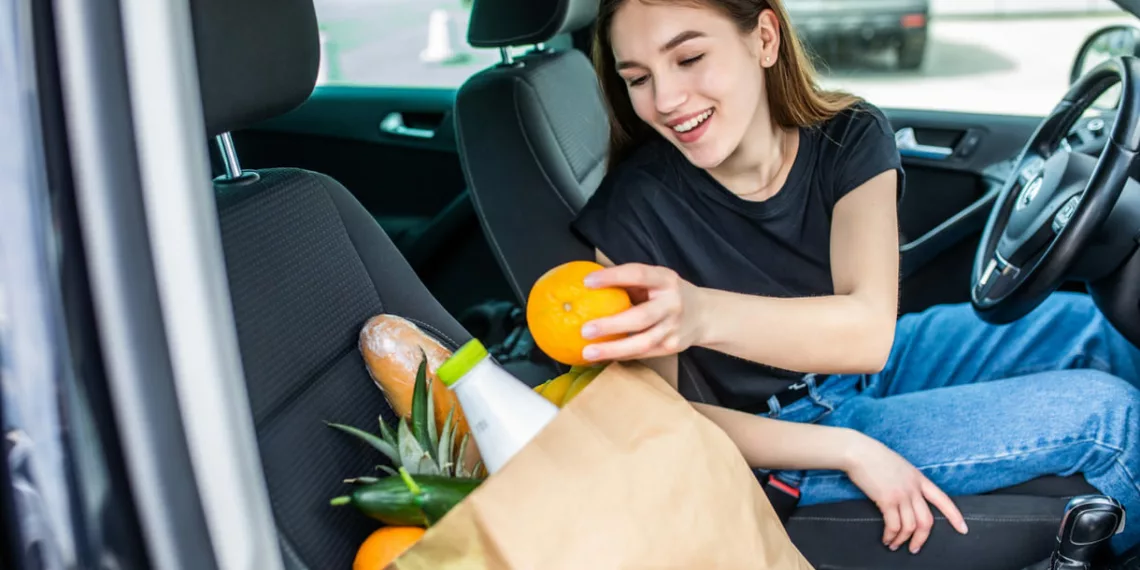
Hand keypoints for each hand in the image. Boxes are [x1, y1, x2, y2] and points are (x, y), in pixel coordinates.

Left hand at [579, 263, 705, 361]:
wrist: (704, 314)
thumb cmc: (667, 293)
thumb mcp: (655, 279)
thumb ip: (629, 281)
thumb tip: (587, 282)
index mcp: (665, 280)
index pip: (638, 274)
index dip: (612, 277)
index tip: (587, 282)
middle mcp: (672, 304)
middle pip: (641, 317)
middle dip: (611, 324)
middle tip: (585, 329)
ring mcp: (673, 328)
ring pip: (642, 342)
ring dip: (613, 349)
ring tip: (588, 352)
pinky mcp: (671, 346)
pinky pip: (643, 353)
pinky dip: (620, 355)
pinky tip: (602, 356)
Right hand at [844, 435, 968, 553]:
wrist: (858, 451)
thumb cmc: (873, 456)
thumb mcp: (899, 466)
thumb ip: (907, 481)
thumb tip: (904, 497)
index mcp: (919, 478)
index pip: (943, 500)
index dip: (954, 516)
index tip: (963, 529)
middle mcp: (913, 488)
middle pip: (927, 521)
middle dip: (921, 539)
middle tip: (914, 548)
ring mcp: (901, 494)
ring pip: (910, 526)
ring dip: (902, 540)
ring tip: (894, 545)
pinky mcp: (886, 500)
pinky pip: (893, 525)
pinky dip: (891, 535)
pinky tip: (886, 538)